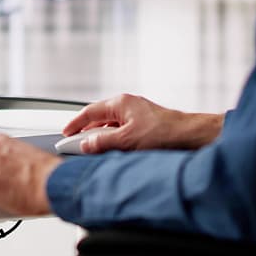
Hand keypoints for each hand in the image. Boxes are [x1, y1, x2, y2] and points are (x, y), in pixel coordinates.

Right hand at [63, 93, 223, 153]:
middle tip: (76, 146)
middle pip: (99, 118)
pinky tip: (114, 151)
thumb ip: (103, 142)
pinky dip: (113, 140)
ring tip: (93, 152)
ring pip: (111, 125)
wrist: (190, 136)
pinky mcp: (144, 124)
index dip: (75, 124)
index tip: (65, 134)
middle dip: (87, 132)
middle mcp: (127, 105)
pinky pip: (122, 130)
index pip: (90, 112)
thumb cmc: (163, 133)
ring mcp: (137, 114)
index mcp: (121, 103)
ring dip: (101, 137)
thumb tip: (85, 145)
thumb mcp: (127, 140)